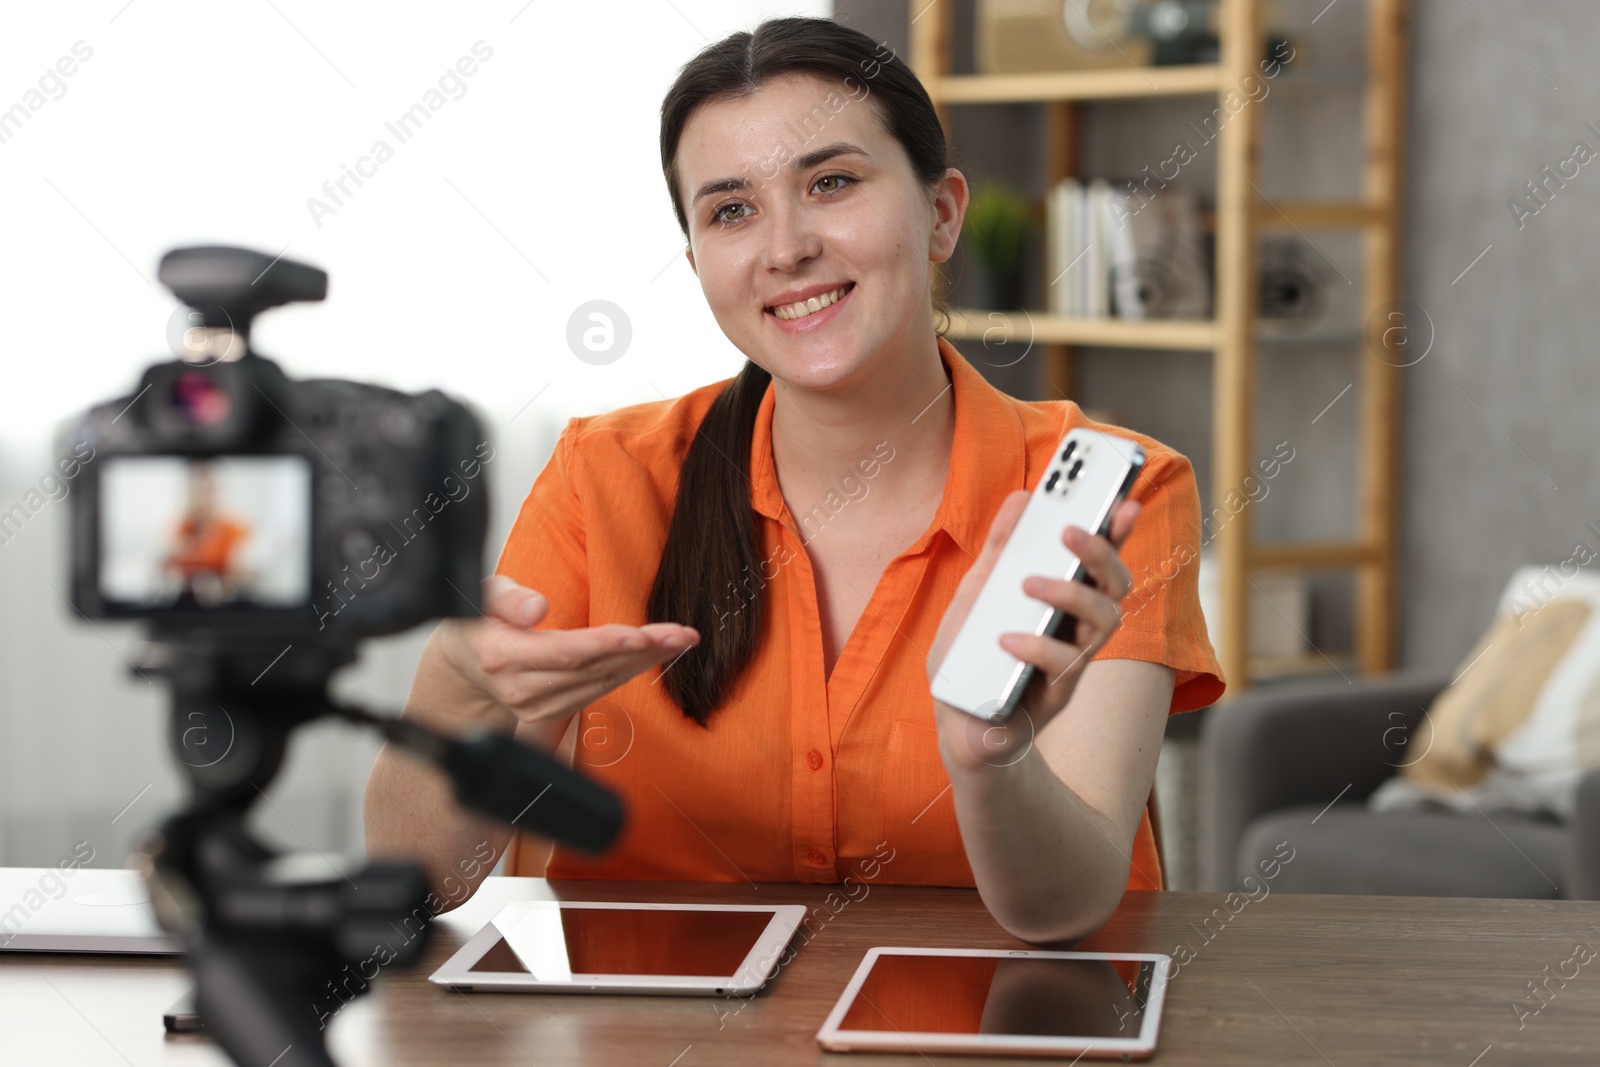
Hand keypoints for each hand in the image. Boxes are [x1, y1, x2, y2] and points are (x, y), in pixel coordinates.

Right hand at [435, 575, 698, 731]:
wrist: (465, 661)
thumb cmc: (478, 619)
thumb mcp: (479, 596)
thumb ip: (505, 599)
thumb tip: (537, 608)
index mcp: (502, 657)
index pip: (564, 652)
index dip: (605, 644)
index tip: (641, 634)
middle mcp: (522, 689)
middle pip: (593, 669)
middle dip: (643, 650)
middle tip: (683, 634)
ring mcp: (537, 706)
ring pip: (603, 681)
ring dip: (646, 660)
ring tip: (681, 638)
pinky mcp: (554, 712)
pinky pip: (600, 688)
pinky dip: (632, 669)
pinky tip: (658, 652)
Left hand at [927, 491, 1141, 772]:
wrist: (957, 723)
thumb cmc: (972, 654)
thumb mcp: (976, 593)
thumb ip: (999, 549)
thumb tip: (1022, 497)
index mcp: (1063, 599)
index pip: (1101, 558)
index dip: (1118, 530)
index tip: (1124, 499)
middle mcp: (1078, 627)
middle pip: (1115, 586)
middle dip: (1100, 553)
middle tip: (1069, 532)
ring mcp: (1073, 661)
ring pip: (1105, 622)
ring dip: (1070, 594)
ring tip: (1029, 583)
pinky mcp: (1058, 696)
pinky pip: (1065, 665)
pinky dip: (1036, 646)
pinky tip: (1006, 640)